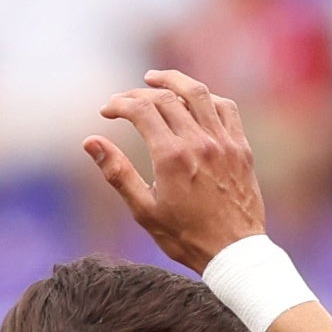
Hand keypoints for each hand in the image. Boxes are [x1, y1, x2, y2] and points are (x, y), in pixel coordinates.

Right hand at [83, 66, 265, 265]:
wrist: (234, 253)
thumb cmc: (186, 237)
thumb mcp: (144, 209)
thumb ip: (117, 172)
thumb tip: (90, 142)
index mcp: (172, 157)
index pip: (141, 110)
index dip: (119, 104)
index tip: (106, 111)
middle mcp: (200, 142)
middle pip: (165, 97)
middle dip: (138, 94)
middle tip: (124, 101)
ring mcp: (224, 143)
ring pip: (199, 94)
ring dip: (174, 81)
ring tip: (154, 78)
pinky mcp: (241, 149)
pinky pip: (226, 109)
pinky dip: (207, 98)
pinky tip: (193, 100)